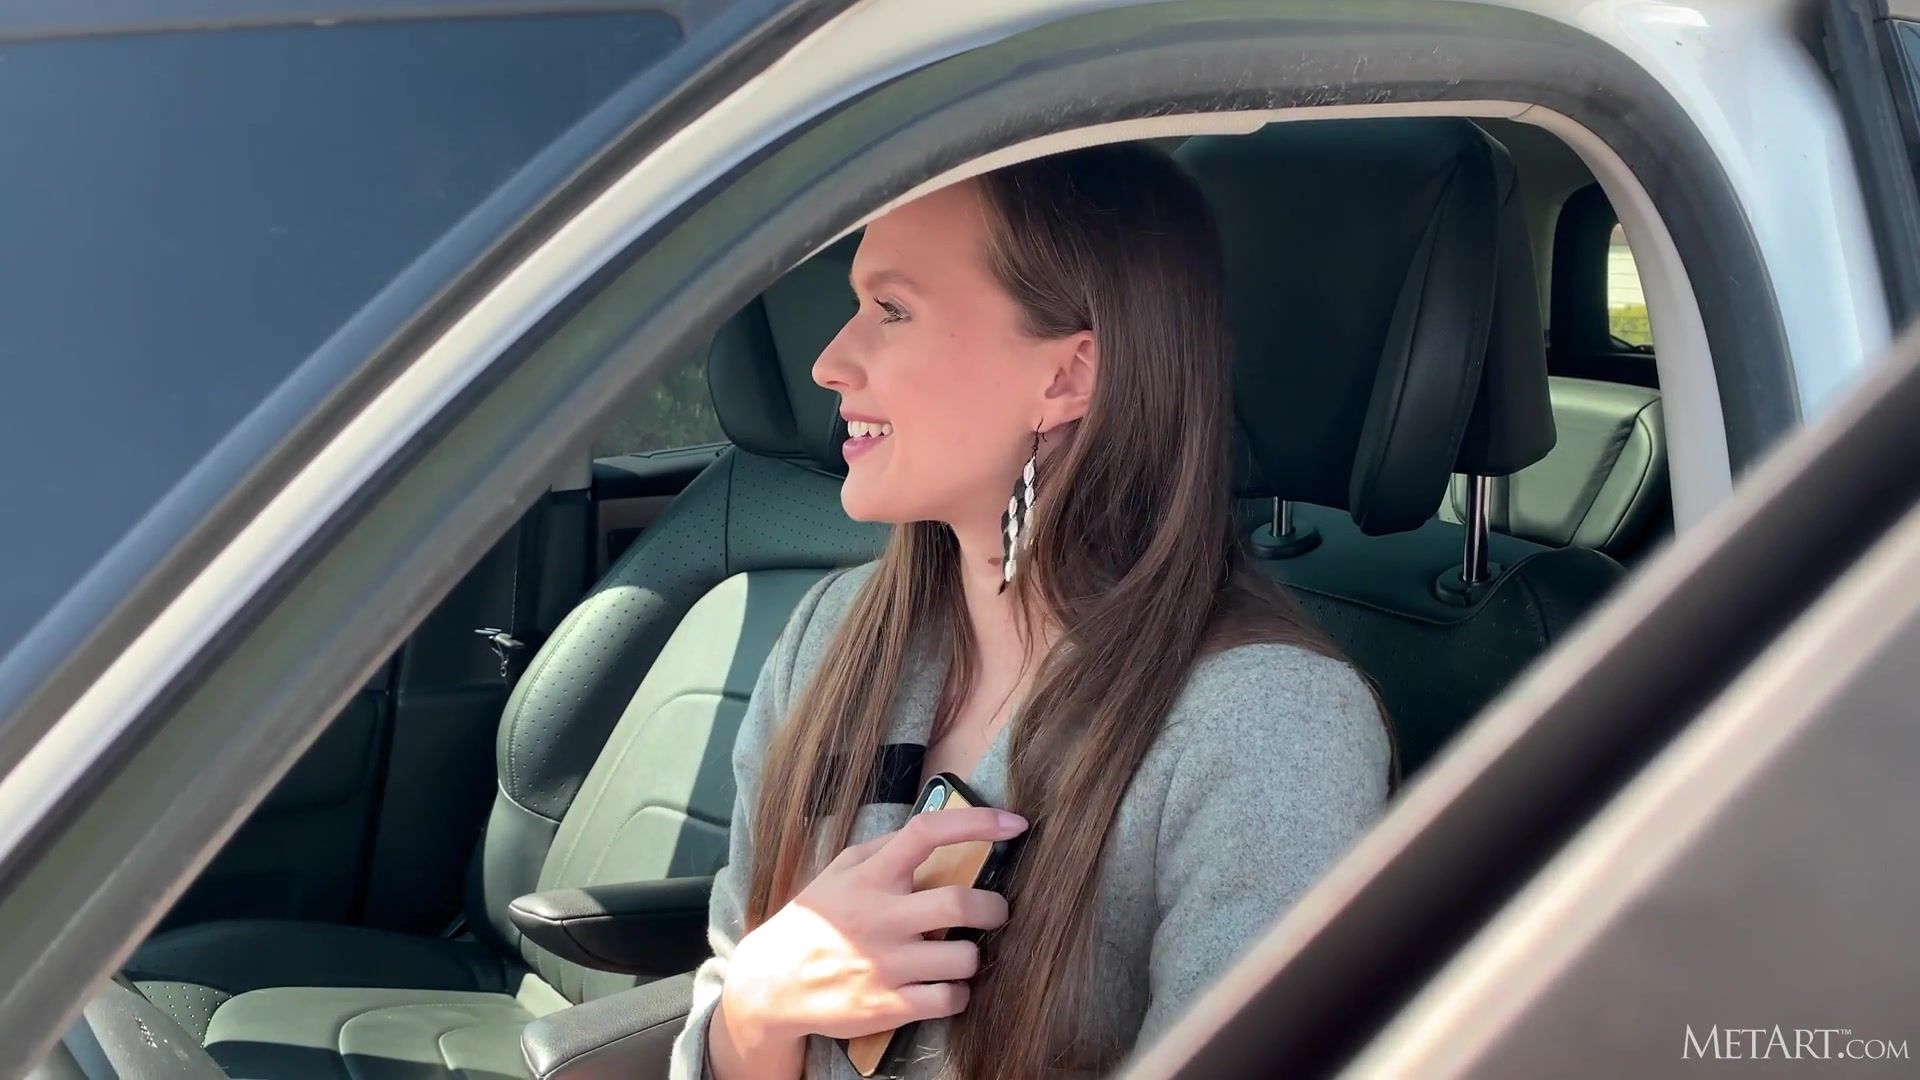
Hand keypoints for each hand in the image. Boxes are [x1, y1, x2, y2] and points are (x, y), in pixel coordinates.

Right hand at [722, 806, 1027, 1044]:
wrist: (771, 984)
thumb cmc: (814, 921)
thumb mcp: (838, 873)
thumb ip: (883, 850)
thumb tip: (935, 829)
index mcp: (870, 876)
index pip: (927, 833)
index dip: (977, 822)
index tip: (1014, 823)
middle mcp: (880, 917)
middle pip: (961, 902)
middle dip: (994, 907)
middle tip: (995, 912)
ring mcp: (886, 964)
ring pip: (964, 957)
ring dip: (974, 956)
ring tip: (961, 954)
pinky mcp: (889, 1006)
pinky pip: (950, 999)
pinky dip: (958, 993)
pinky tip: (945, 986)